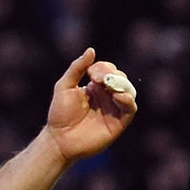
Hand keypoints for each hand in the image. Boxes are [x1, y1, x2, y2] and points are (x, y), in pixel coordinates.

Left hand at [44, 48, 136, 164]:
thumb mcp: (64, 86)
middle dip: (112, 74)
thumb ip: (77, 68)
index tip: (91, 73)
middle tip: (97, 79)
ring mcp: (113, 109)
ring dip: (121, 85)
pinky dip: (128, 100)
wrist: (60, 139)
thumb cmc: (60, 114)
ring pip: (128, 91)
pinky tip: (119, 96)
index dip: (103, 68)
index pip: (108, 70)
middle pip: (120, 78)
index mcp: (95, 87)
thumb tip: (91, 50)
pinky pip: (130, 109)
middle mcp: (106, 97)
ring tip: (109, 86)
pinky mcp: (118, 123)